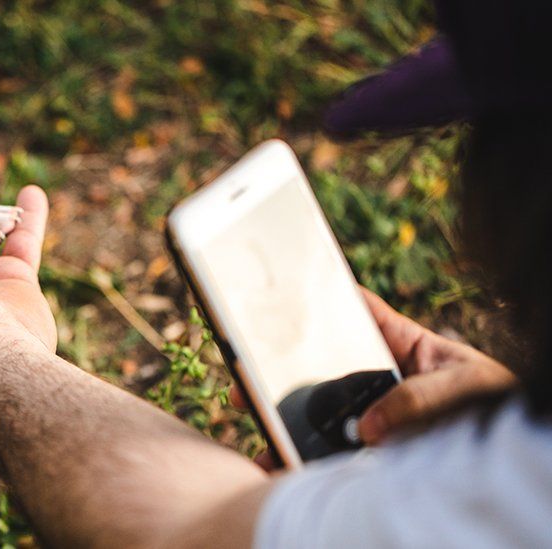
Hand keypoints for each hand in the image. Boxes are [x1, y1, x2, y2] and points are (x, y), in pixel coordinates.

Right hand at [229, 288, 516, 468]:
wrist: (502, 457)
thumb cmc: (492, 407)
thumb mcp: (465, 389)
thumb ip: (420, 398)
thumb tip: (367, 427)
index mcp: (405, 346)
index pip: (362, 312)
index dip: (328, 295)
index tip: (291, 285)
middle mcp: (380, 379)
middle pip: (322, 365)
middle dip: (282, 367)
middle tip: (250, 367)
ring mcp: (370, 414)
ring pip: (318, 411)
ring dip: (285, 416)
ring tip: (255, 418)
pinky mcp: (364, 450)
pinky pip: (327, 452)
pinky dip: (301, 458)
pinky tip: (279, 460)